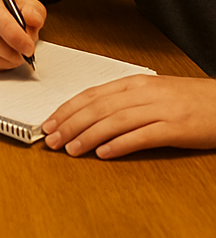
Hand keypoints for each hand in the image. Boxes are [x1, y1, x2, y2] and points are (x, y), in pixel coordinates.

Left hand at [42, 74, 215, 158]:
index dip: (66, 109)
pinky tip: (104, 153)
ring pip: (114, 121)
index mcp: (133, 83)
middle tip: (51, 139)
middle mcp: (142, 93)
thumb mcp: (151, 93)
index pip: (90, 95)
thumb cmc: (188, 99)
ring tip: (71, 149)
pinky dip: (120, 144)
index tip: (49, 123)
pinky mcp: (175, 128)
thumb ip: (123, 101)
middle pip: (97, 108)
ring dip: (88, 136)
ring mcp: (159, 110)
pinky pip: (142, 136)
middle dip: (69, 124)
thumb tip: (90, 114)